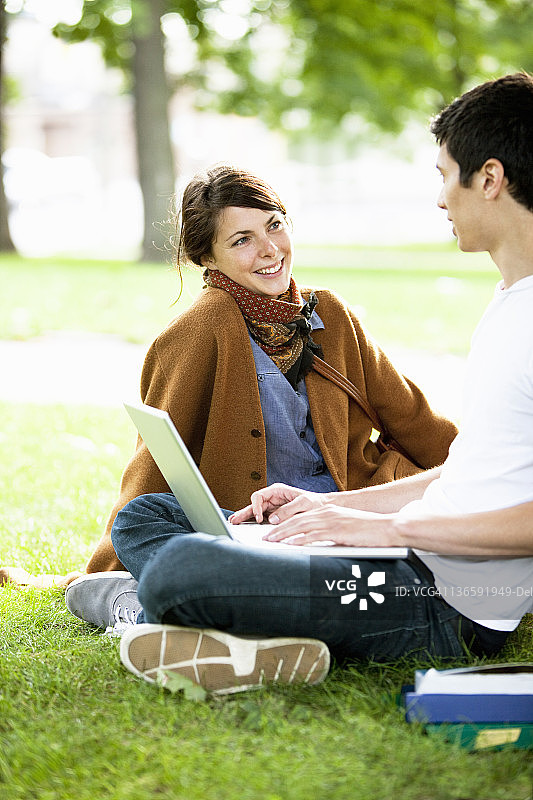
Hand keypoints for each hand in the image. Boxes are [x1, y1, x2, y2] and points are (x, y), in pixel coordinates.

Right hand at [229, 483, 328, 523]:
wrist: (323, 508)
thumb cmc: (315, 503)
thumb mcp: (303, 504)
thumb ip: (288, 510)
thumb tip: (273, 518)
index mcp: (278, 491)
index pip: (259, 496)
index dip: (256, 507)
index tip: (259, 517)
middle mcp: (273, 498)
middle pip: (254, 504)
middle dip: (244, 512)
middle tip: (234, 520)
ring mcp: (273, 507)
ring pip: (255, 511)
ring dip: (245, 516)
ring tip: (234, 522)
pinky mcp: (275, 515)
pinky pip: (261, 517)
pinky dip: (252, 521)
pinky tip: (244, 524)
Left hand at [262, 505, 397, 546]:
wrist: (387, 528)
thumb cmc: (368, 530)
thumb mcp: (345, 527)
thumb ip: (329, 531)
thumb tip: (316, 541)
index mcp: (328, 511)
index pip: (300, 517)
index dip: (284, 524)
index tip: (273, 531)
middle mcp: (327, 513)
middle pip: (296, 521)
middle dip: (279, 529)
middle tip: (265, 537)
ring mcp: (332, 521)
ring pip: (301, 527)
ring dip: (284, 534)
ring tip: (271, 541)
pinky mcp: (337, 531)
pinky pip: (314, 535)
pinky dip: (300, 539)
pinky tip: (291, 544)